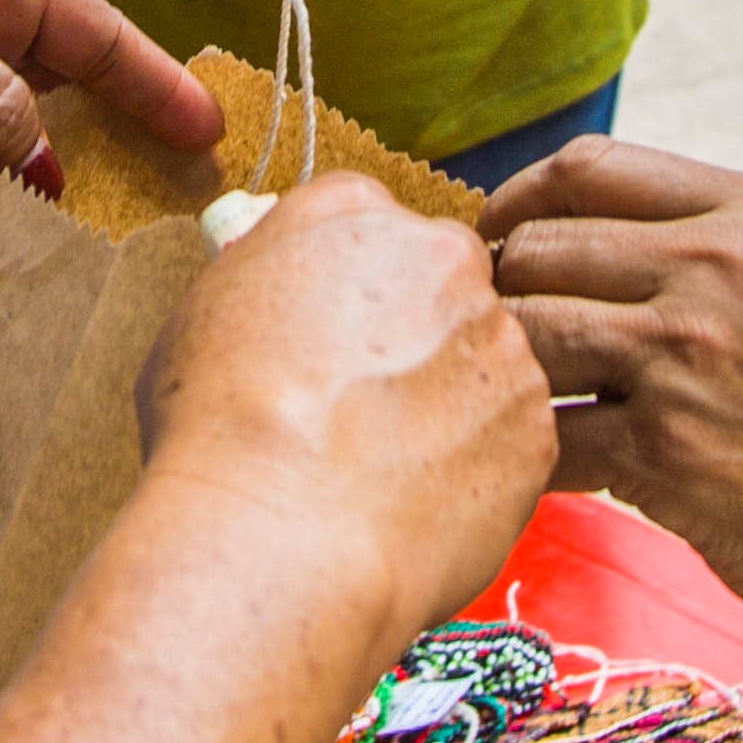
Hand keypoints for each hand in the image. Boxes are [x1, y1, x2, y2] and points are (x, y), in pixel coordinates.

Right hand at [139, 178, 555, 645]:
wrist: (278, 526)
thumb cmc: (217, 426)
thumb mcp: (206, 310)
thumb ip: (267, 284)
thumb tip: (287, 309)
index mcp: (353, 216)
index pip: (370, 223)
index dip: (353, 287)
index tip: (336, 337)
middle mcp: (444, 259)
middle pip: (446, 289)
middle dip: (419, 340)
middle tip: (367, 409)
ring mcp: (502, 343)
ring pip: (487, 367)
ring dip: (454, 406)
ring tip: (388, 472)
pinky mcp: (536, 427)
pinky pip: (512, 445)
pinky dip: (479, 473)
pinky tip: (420, 509)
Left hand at [484, 140, 742, 652]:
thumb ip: (704, 253)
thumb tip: (567, 242)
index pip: (586, 167)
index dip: (518, 201)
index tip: (499, 238)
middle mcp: (720, 269)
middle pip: (537, 249)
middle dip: (503, 297)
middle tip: (501, 340)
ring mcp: (687, 357)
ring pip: (525, 336)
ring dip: (507, 375)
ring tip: (517, 403)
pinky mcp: (663, 451)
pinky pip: (545, 437)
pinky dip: (531, 457)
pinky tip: (548, 470)